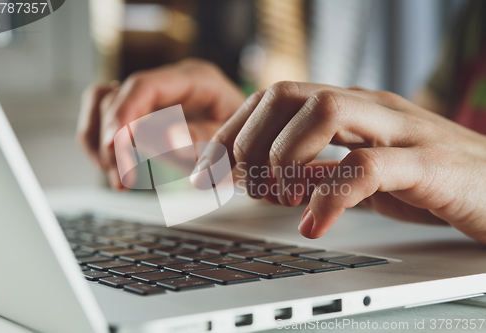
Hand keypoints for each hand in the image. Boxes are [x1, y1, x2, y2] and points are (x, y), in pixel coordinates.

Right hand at [77, 58, 245, 188]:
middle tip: (122, 177)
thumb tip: (152, 136)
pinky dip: (100, 141)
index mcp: (197, 80)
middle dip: (113, 139)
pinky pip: (105, 116)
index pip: (145, 85)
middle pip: (119, 96)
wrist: (251, 145)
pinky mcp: (143, 112)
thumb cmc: (245, 144)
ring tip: (118, 178)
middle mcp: (170, 83)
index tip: (116, 146)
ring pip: (103, 103)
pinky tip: (113, 167)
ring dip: (101, 141)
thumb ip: (196, 140)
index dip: (124, 113)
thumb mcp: (230, 146)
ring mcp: (154, 96)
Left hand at [200, 81, 485, 242]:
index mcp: (350, 108)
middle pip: (287, 94)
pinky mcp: (427, 164)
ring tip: (279, 196)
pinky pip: (367, 168)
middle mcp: (369, 109)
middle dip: (249, 141)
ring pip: (324, 111)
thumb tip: (263, 180)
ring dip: (283, 157)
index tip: (210, 169)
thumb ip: (317, 168)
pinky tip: (313, 223)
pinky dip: (328, 197)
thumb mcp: (359, 171)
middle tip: (245, 184)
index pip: (273, 98)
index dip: (232, 131)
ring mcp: (399, 131)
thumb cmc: (429, 180)